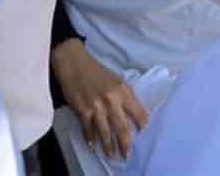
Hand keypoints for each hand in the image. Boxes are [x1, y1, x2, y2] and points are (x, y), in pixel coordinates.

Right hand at [52, 39, 148, 158]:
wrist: (73, 62)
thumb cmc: (96, 72)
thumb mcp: (117, 81)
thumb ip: (126, 98)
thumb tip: (135, 118)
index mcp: (124, 91)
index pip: (140, 115)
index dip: (144, 129)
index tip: (146, 140)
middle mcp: (112, 100)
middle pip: (123, 129)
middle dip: (126, 146)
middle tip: (128, 156)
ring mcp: (96, 106)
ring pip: (106, 133)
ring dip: (109, 147)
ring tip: (112, 155)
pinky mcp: (82, 110)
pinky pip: (88, 129)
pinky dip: (91, 139)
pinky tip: (93, 146)